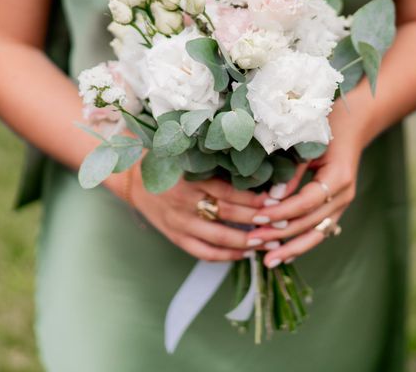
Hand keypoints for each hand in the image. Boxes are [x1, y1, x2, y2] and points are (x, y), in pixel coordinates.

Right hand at [117, 163, 269, 261]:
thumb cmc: (169, 162)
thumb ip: (218, 165)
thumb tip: (257, 172)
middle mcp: (185, 201)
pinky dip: (226, 257)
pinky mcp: (175, 236)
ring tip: (269, 241)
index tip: (277, 200)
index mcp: (192, 178)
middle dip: (258, 220)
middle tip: (282, 222)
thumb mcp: (191, 158)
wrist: (133, 177)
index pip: (230, 191)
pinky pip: (203, 252)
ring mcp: (179, 221)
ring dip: (247, 242)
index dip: (255, 199)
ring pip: (218, 238)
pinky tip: (244, 254)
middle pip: (228, 215)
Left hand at [246, 103, 363, 266]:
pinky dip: (301, 244)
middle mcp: (345, 195)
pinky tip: (283, 255)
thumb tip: (272, 198)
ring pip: (317, 234)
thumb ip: (291, 172)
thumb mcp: (305, 144)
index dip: (281, 212)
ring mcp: (343, 204)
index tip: (257, 217)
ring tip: (268, 262)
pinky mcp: (337, 208)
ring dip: (291, 248)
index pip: (306, 202)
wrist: (351, 125)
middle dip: (280, 234)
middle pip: (310, 223)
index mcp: (338, 177)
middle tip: (252, 241)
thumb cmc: (324, 127)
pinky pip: (319, 232)